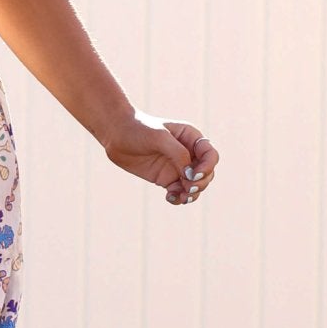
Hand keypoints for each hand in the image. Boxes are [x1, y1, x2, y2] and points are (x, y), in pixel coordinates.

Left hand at [102, 108, 218, 205]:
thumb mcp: (159, 138)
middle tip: (186, 187)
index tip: (193, 175)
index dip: (207, 167)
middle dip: (200, 183)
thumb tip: (190, 174)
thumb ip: (178, 154)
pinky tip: (169, 197)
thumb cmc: (138, 129)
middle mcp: (188, 153)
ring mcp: (177, 167)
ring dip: (192, 194)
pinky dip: (179, 198)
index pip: (210, 155)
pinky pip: (180, 192)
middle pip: (207, 173)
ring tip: (181, 196)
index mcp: (191, 138)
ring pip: (195, 185)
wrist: (115, 134)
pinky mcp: (166, 178)